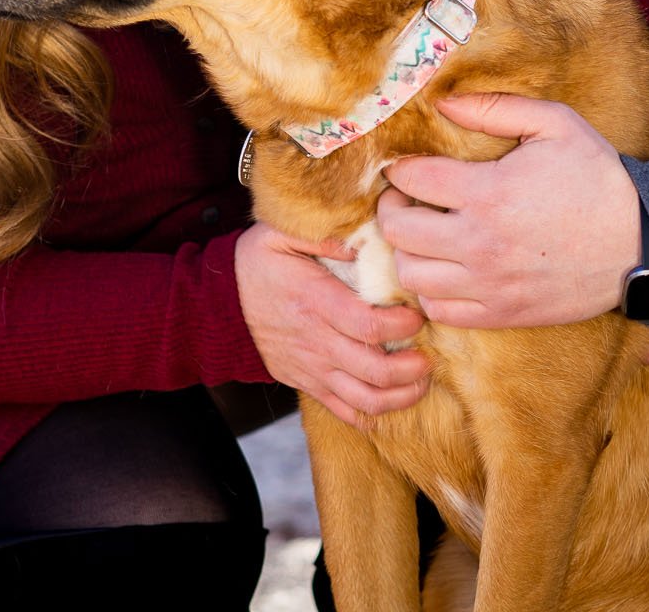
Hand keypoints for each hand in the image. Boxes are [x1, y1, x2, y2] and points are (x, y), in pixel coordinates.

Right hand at [233, 221, 429, 429]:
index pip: (370, 326)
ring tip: (421, 380)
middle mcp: (317, 343)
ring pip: (365, 400)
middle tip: (429, 354)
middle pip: (375, 370)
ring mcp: (313, 369)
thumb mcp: (279, 234)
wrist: (219, 308)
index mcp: (316, 303)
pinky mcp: (308, 384)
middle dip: (412, 368)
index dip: (403, 325)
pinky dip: (373, 416)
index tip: (418, 315)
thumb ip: (322, 234)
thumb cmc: (254, 265)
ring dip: (401, 397)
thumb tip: (361, 244)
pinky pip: (344, 412)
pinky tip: (394, 400)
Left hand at [378, 93, 639, 328]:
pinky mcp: (501, 314)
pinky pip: (440, 310)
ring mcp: (488, 285)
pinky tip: (446, 269)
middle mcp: (480, 244)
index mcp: (488, 193)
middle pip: (399, 231)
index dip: (401, 169)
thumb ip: (496, 109)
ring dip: (408, 252)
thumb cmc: (598, 178)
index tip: (407, 167)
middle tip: (405, 199)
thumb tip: (444, 105)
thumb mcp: (556, 124)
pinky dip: (432, 290)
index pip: (413, 180)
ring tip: (424, 236)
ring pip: (411, 275)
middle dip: (393, 209)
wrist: (641, 241)